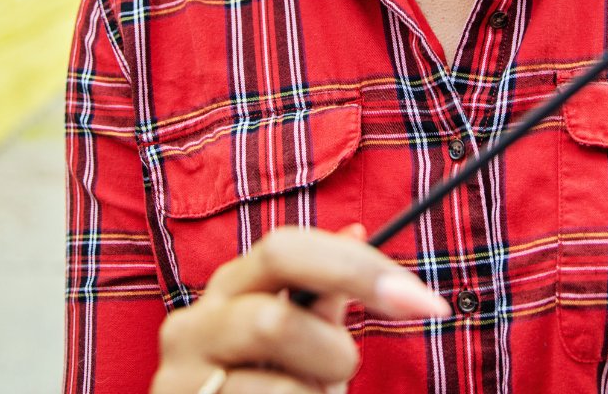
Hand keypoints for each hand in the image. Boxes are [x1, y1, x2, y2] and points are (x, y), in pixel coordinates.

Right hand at [150, 224, 450, 393]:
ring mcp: (181, 377)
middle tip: (348, 369)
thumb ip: (324, 293)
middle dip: (331, 351)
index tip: (426, 302)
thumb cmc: (268, 383)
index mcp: (231, 285)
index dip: (359, 268)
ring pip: (278, 387)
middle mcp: (196, 322)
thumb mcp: (301, 337)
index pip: (287, 249)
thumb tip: (358, 230)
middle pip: (275, 319)